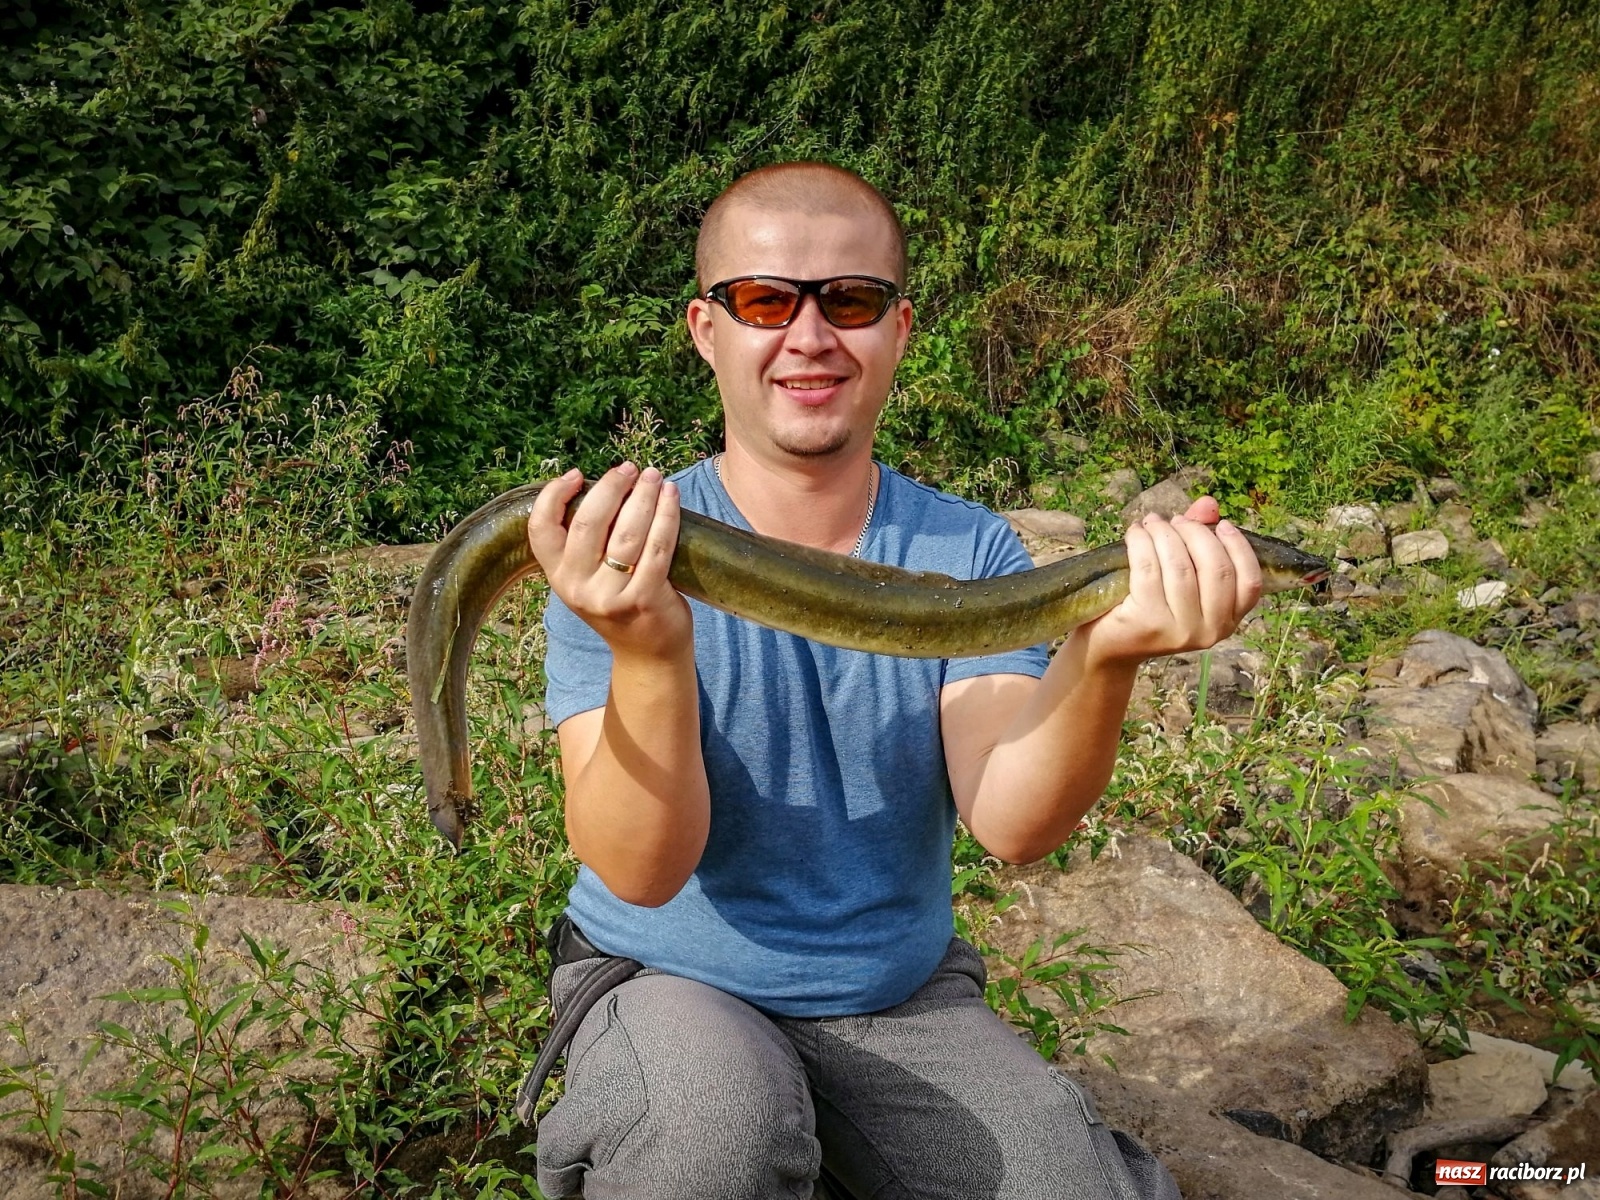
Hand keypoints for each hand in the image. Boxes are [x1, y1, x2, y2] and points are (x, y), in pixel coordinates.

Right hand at [526, 463, 692, 659]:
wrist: (648, 655)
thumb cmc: (621, 604)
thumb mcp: (589, 579)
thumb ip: (586, 544)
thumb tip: (606, 486)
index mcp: (558, 577)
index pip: (540, 530)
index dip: (552, 496)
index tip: (576, 475)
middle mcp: (578, 588)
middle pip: (588, 522)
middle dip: (610, 487)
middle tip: (630, 469)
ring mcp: (610, 596)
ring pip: (627, 533)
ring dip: (643, 496)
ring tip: (654, 477)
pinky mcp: (644, 600)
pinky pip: (656, 548)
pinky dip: (666, 517)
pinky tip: (671, 497)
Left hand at [1076, 496, 1262, 671]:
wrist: (1109, 643)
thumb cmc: (1149, 604)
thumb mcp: (1181, 573)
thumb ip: (1200, 538)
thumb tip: (1208, 504)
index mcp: (1228, 620)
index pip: (1250, 582)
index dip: (1238, 547)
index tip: (1221, 523)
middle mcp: (1211, 631)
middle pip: (1215, 568)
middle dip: (1194, 533)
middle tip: (1175, 520)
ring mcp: (1181, 630)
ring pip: (1180, 566)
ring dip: (1164, 534)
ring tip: (1152, 522)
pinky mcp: (1150, 623)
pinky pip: (1149, 569)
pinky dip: (1141, 542)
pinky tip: (1135, 533)